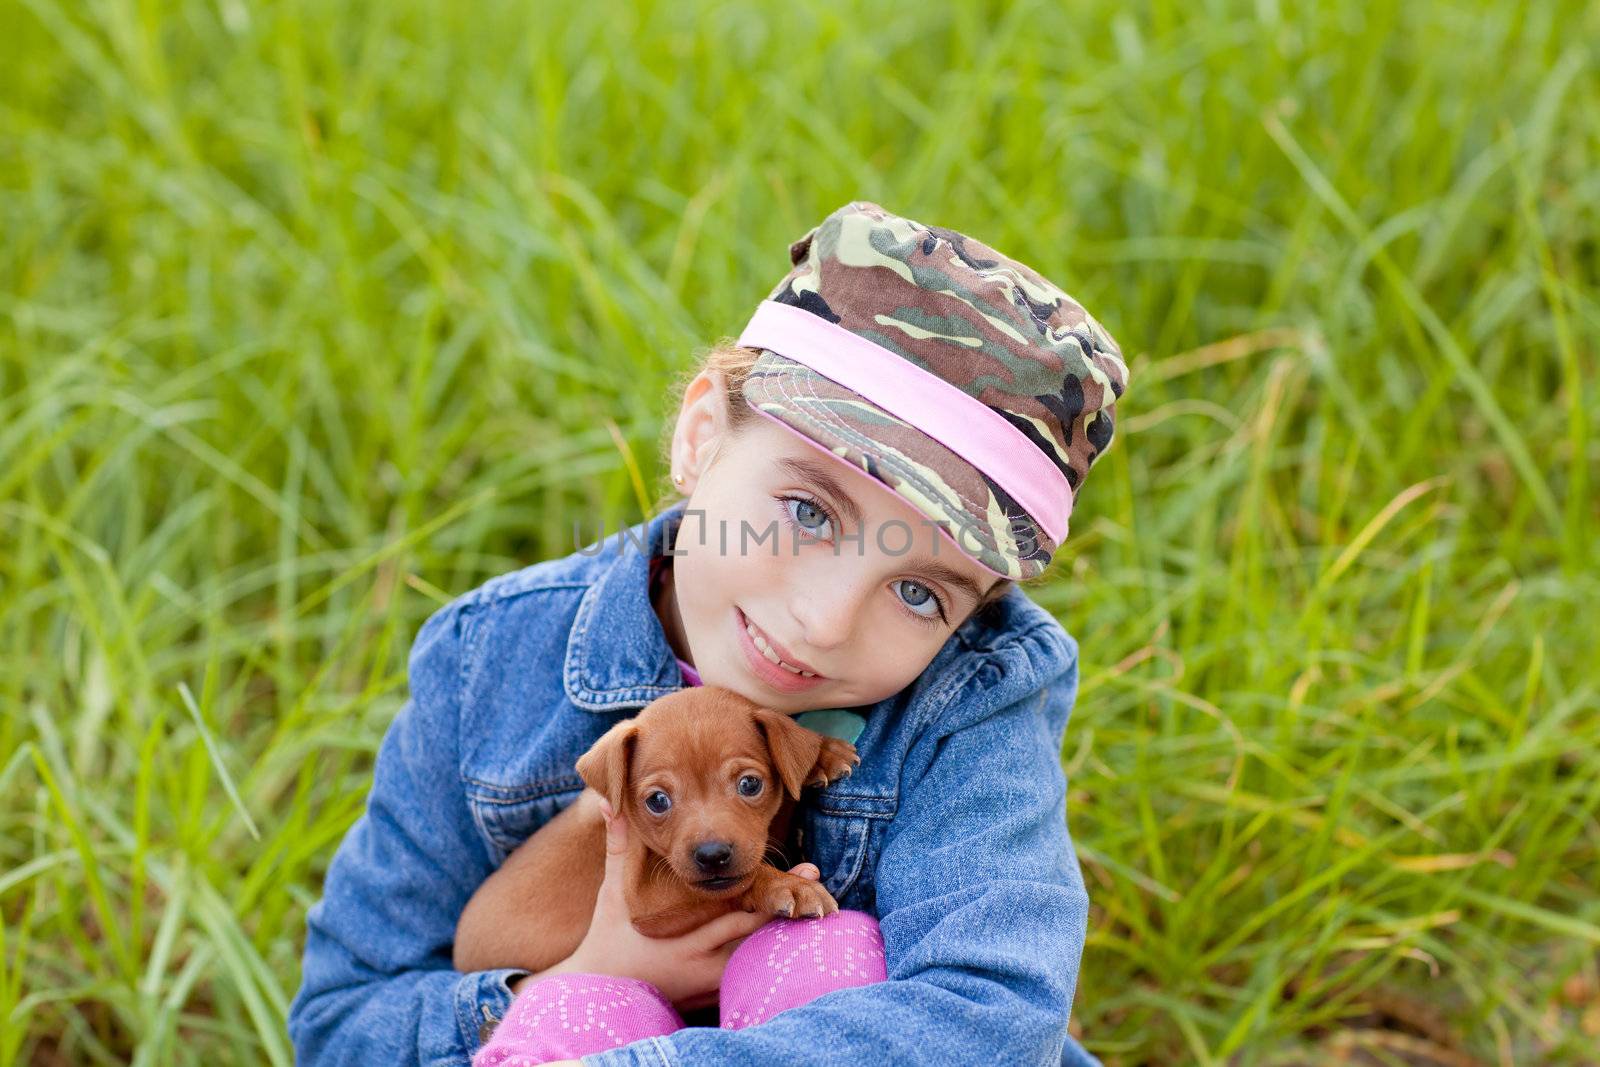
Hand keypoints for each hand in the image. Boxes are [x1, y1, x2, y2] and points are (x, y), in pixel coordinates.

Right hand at [514, 799, 820, 1008]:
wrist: (601, 989)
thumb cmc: (608, 935)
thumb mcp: (613, 891)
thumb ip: (619, 846)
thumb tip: (609, 803)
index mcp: (683, 933)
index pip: (738, 909)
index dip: (774, 890)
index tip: (806, 870)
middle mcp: (701, 959)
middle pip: (756, 933)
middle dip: (788, 908)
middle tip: (819, 885)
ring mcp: (708, 980)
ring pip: (755, 958)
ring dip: (783, 936)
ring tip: (817, 911)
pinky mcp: (708, 993)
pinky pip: (745, 977)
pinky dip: (766, 961)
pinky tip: (792, 947)